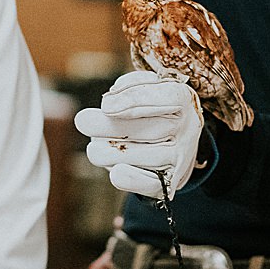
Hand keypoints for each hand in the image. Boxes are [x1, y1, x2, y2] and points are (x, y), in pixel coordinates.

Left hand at [74, 70, 203, 198]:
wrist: (179, 140)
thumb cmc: (155, 106)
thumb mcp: (148, 85)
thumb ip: (131, 85)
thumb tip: (110, 102)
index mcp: (183, 98)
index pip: (164, 97)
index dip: (132, 100)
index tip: (105, 105)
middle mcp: (187, 129)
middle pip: (148, 129)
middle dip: (109, 126)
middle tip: (82, 121)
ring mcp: (180, 157)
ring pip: (143, 156)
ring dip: (110, 152)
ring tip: (94, 149)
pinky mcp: (170, 182)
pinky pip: (150, 183)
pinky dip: (131, 179)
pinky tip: (115, 172)